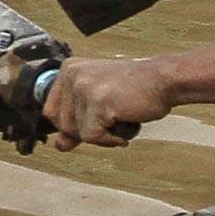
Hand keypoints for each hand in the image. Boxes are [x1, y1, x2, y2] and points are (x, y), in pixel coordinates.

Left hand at [41, 56, 171, 150]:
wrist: (163, 80)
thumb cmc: (134, 90)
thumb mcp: (98, 101)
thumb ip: (76, 121)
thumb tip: (60, 146)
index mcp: (68, 69)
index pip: (50, 111)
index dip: (69, 125)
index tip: (91, 121)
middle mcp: (72, 75)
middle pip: (63, 126)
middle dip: (88, 130)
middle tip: (111, 118)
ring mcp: (84, 87)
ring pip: (77, 134)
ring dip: (102, 135)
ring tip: (119, 117)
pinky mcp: (97, 102)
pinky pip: (93, 137)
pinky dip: (110, 139)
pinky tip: (124, 124)